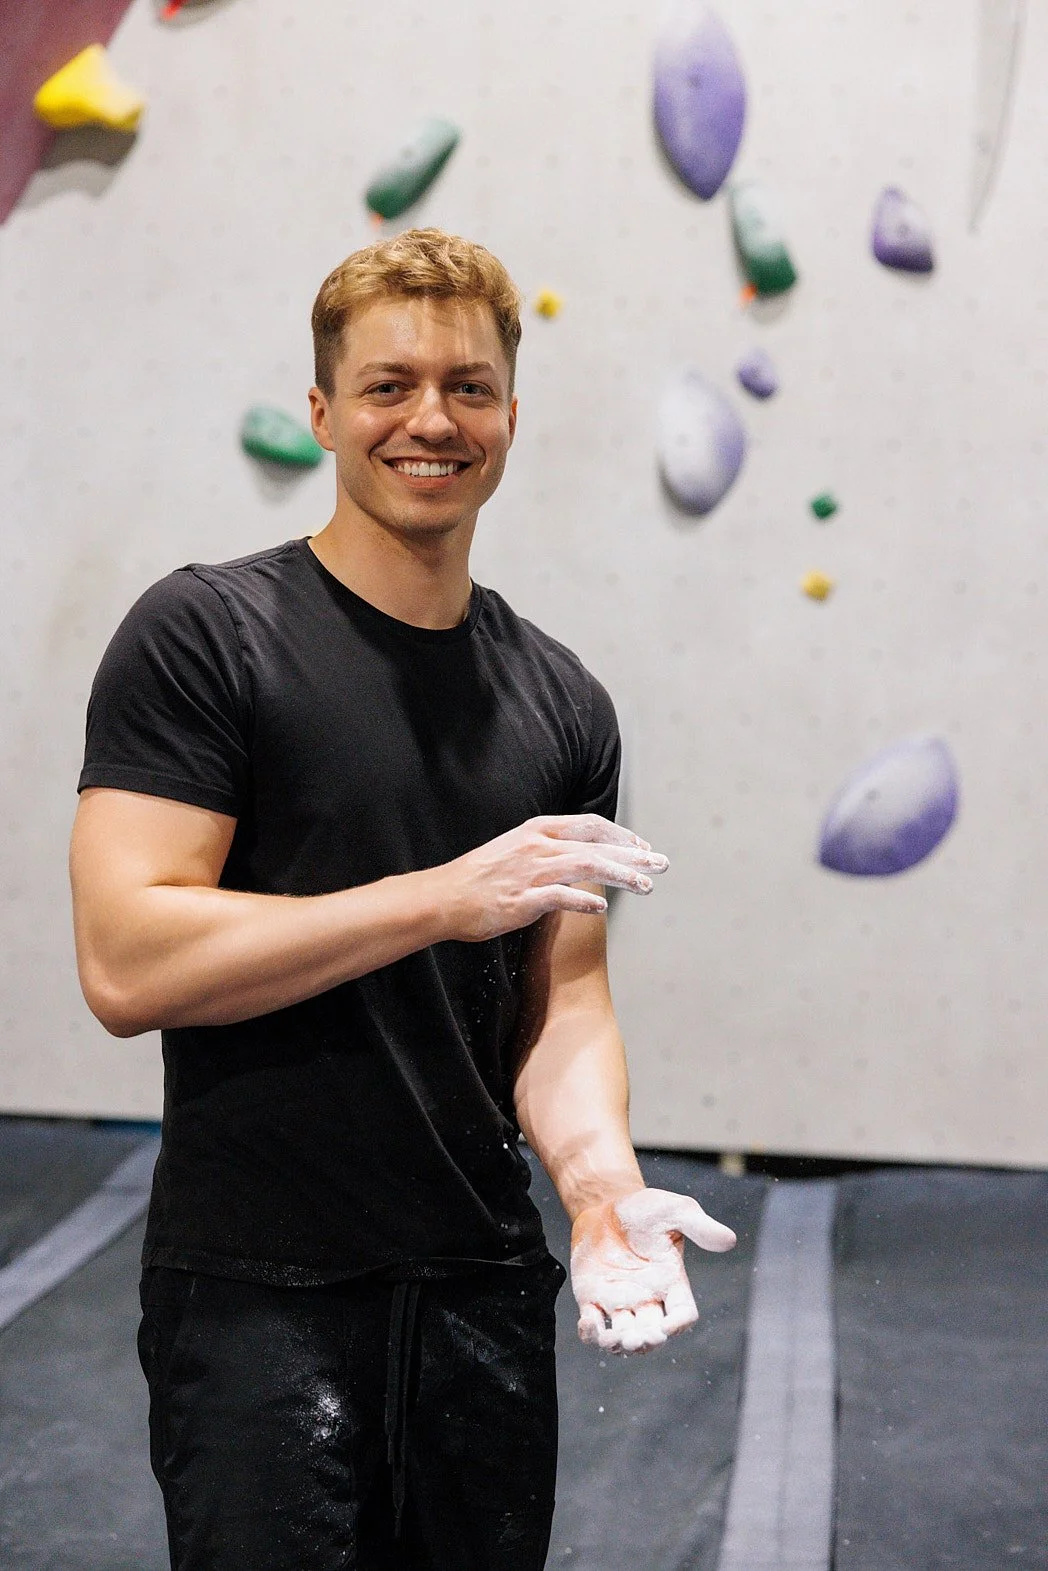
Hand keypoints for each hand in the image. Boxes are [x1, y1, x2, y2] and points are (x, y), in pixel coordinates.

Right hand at [438, 813, 668, 941]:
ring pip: (588, 866)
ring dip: (621, 875)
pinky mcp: (524, 898)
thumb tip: (581, 857)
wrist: (444, 896)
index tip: (643, 847)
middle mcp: (539, 845)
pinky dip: (585, 900)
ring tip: (646, 886)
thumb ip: (548, 849)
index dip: (621, 836)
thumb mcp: (516, 849)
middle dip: (634, 854)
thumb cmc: (480, 877)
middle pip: (597, 844)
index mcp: (538, 830)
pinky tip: (603, 906)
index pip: (590, 825)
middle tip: (662, 864)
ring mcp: (531, 871)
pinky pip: (562, 897)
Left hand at [570, 1188, 736, 1353]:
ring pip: (624, 1338)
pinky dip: (590, 1333)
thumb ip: (699, 1225)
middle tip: (638, 1338)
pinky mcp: (592, 1299)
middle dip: (648, 1341)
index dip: (678, 1325)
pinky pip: (593, 1327)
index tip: (667, 1326)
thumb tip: (730, 1240)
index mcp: (671, 1282)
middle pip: (654, 1335)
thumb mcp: (674, 1210)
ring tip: (614, 1338)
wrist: (606, 1202)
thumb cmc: (645, 1208)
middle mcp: (648, 1298)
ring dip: (620, 1345)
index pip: (683, 1314)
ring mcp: (620, 1302)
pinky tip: (588, 1322)